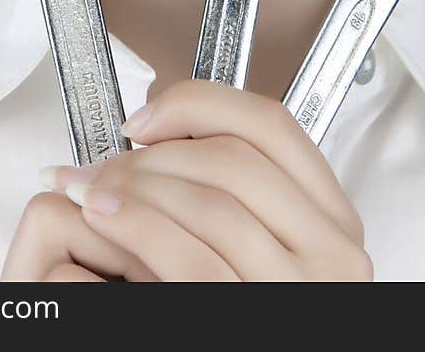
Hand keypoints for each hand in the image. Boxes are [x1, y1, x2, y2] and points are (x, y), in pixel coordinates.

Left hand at [29, 78, 373, 281]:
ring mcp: (295, 291)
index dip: (198, 104)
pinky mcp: (251, 319)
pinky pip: (188, 257)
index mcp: (333, 218)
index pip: (271, 125)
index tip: (146, 117)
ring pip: (209, 204)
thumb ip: (237, 190)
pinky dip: (136, 225)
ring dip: (135, 186)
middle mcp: (331, 254)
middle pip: (233, 160)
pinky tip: (103, 216)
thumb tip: (159, 127)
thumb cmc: (247, 303)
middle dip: (155, 152)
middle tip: (105, 161)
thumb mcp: (264, 244)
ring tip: (91, 187)